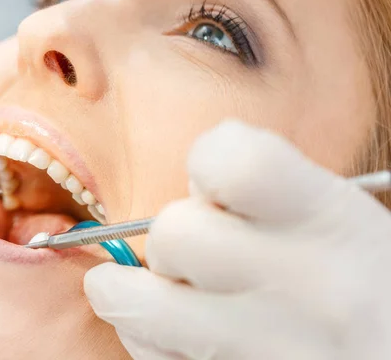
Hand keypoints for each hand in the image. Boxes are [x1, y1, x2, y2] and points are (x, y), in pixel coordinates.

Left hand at [84, 121, 390, 359]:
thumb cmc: (368, 282)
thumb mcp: (342, 219)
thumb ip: (268, 191)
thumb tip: (194, 190)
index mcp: (332, 224)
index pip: (234, 164)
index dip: (209, 158)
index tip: (212, 176)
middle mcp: (303, 290)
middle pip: (174, 234)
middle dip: (176, 235)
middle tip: (201, 249)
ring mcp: (265, 352)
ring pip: (139, 304)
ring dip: (131, 289)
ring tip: (158, 283)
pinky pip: (149, 355)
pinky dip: (146, 336)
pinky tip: (173, 329)